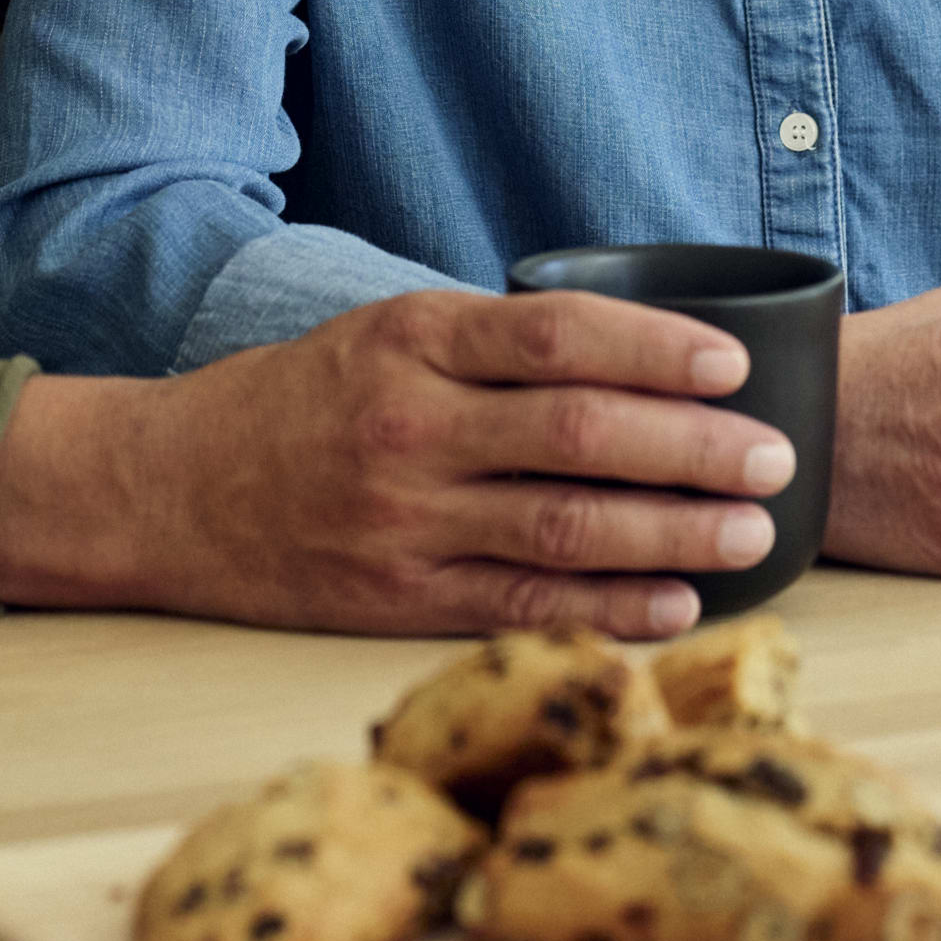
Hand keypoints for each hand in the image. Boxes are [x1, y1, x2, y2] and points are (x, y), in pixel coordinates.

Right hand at [0, 289, 795, 637]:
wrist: (164, 489)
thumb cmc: (295, 402)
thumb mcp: (381, 334)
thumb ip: (489, 345)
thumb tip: (636, 353)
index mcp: (411, 339)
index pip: (560, 336)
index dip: (658, 350)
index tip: (735, 368)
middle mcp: (409, 426)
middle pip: (578, 432)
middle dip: (691, 447)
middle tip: (776, 457)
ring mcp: (401, 519)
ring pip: (563, 525)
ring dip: (671, 532)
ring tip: (752, 533)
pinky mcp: (393, 597)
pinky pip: (519, 603)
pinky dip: (607, 606)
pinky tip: (677, 604)